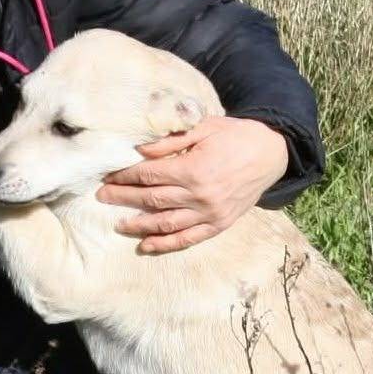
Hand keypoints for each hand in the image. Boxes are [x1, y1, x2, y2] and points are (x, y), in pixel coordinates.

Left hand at [97, 116, 287, 253]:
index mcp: (193, 168)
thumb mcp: (204, 128)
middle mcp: (199, 195)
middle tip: (102, 198)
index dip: (125, 176)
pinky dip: (165, 244)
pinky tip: (146, 245)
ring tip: (119, 224)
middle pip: (151, 200)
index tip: (108, 177)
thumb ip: (170, 141)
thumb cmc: (235, 136)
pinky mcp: (218, 224)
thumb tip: (138, 151)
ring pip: (165, 223)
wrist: (271, 154)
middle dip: (123, 198)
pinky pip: (187, 239)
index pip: (148, 175)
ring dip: (139, 225)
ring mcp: (209, 213)